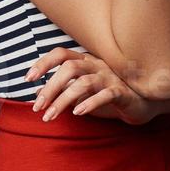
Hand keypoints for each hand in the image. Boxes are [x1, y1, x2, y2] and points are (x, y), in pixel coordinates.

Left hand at [24, 48, 155, 124]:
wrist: (141, 104)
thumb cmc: (108, 96)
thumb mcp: (81, 94)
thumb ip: (61, 91)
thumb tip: (37, 92)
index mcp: (86, 61)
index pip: (61, 54)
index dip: (43, 63)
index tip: (28, 78)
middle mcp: (97, 65)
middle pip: (69, 68)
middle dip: (50, 88)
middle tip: (37, 107)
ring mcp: (110, 77)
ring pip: (83, 83)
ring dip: (63, 100)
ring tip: (50, 116)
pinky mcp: (122, 92)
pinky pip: (105, 95)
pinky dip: (90, 103)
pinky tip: (77, 113)